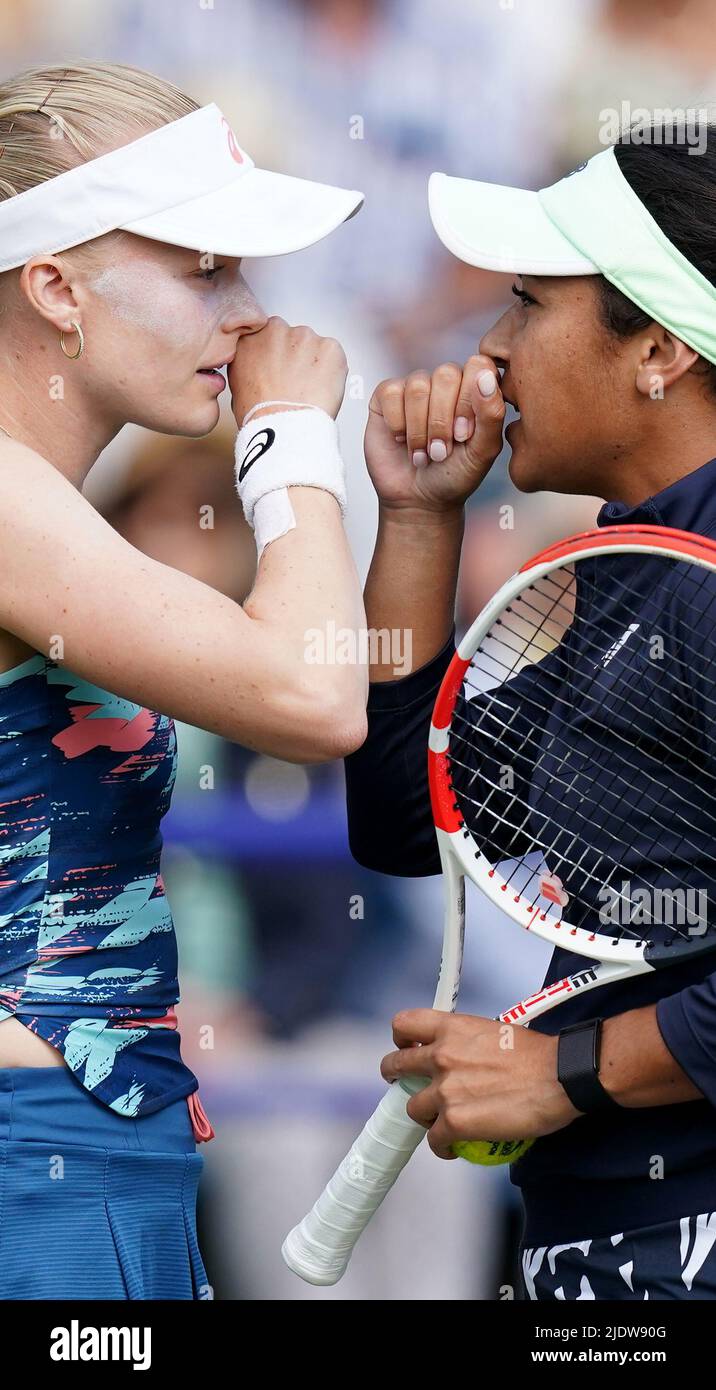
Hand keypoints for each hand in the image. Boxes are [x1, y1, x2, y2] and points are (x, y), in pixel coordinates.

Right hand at [229, 315, 347, 425]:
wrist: (283, 426)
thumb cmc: (260, 414)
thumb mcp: (237, 385)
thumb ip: (249, 364)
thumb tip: (259, 368)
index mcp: (252, 337)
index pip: (269, 336)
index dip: (278, 355)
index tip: (281, 369)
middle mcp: (277, 330)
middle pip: (293, 339)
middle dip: (297, 358)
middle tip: (296, 384)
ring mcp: (305, 336)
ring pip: (314, 347)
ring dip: (314, 364)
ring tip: (309, 390)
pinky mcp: (329, 347)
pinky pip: (334, 356)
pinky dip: (333, 371)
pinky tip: (322, 390)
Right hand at [364, 355, 504, 513]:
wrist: (419, 500)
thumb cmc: (455, 475)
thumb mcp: (482, 452)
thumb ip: (492, 414)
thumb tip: (485, 377)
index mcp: (475, 389)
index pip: (478, 365)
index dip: (470, 400)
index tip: (464, 435)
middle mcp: (446, 383)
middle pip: (446, 374)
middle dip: (443, 420)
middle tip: (441, 451)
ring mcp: (416, 387)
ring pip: (418, 386)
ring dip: (420, 429)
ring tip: (423, 453)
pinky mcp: (387, 396)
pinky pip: (391, 392)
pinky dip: (398, 423)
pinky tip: (402, 440)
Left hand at [380, 1009, 579, 1158]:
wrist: (561, 1075)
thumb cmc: (540, 1055)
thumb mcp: (497, 1032)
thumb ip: (471, 1044)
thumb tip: (468, 1058)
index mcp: (453, 1028)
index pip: (405, 1024)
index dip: (401, 1040)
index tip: (408, 1049)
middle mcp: (442, 1055)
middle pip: (396, 1066)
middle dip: (396, 1078)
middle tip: (408, 1087)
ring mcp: (445, 1090)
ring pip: (413, 1108)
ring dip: (425, 1117)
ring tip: (441, 1123)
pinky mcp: (454, 1122)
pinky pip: (434, 1140)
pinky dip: (442, 1147)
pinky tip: (454, 1148)